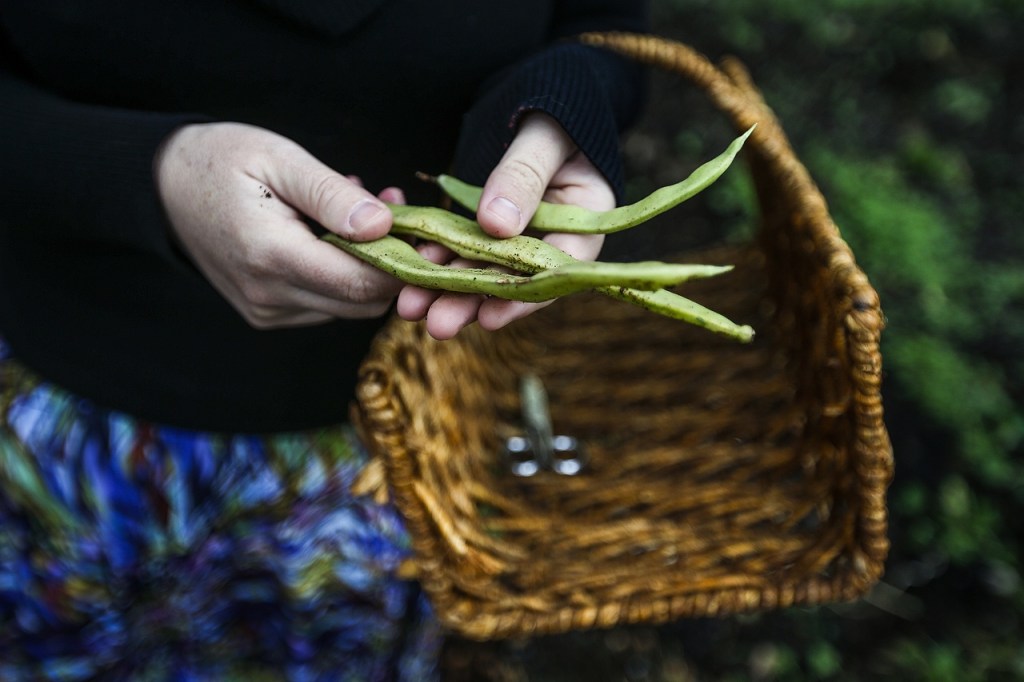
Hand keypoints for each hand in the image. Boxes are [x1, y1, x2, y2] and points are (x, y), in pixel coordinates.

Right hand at [155, 122, 404, 327]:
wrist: (160, 186)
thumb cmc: (220, 159)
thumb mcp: (279, 159)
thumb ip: (331, 195)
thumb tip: (383, 226)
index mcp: (272, 256)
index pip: (362, 284)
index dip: (406, 266)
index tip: (429, 235)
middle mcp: (269, 296)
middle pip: (362, 302)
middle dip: (394, 263)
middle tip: (402, 211)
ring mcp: (267, 310)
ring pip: (348, 305)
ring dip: (370, 265)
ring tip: (364, 210)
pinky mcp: (267, 313)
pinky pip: (326, 302)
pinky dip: (344, 271)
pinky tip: (338, 231)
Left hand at [396, 113, 613, 338]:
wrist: (538, 94)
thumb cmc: (555, 110)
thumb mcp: (544, 136)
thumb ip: (523, 175)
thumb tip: (496, 224)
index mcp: (586, 219)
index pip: (558, 269)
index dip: (524, 297)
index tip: (490, 315)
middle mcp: (555, 236)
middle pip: (514, 280)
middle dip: (473, 302)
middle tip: (437, 325)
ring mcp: (521, 235)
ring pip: (485, 271)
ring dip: (448, 291)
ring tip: (412, 307)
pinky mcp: (492, 228)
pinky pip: (464, 249)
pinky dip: (438, 260)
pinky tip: (409, 269)